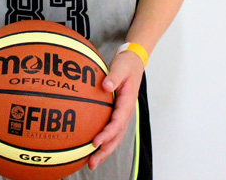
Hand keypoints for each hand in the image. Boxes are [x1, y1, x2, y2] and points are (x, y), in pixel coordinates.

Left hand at [88, 51, 143, 170]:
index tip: (95, 142)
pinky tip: (92, 147)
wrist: (134, 61)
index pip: (118, 122)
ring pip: (115, 137)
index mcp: (127, 102)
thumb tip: (106, 86)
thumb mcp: (121, 66)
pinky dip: (104, 141)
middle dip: (105, 150)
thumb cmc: (126, 64)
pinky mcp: (117, 112)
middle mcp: (126, 111)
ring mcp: (122, 114)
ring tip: (91, 163)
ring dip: (104, 150)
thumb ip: (114, 76)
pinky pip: (112, 130)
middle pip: (117, 136)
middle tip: (91, 163)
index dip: (107, 134)